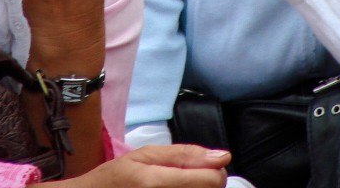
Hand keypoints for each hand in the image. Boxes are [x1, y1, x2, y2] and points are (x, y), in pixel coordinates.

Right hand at [53, 146, 230, 187]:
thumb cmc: (116, 178)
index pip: (213, 180)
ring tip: (178, 187)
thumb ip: (184, 154)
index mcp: (156, 182)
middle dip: (206, 183)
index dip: (214, 170)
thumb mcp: (145, 155)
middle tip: (186, 178)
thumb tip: (223, 156)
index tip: (203, 167)